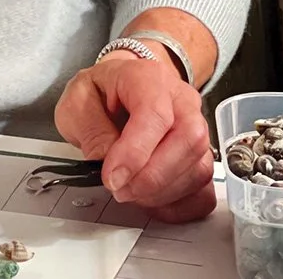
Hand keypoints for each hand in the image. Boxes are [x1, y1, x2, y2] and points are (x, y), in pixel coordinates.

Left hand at [54, 53, 214, 223]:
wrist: (118, 89)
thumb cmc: (100, 93)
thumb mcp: (77, 102)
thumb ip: (92, 132)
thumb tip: (110, 165)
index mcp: (147, 77)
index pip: (155, 113)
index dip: (135, 152)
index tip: (112, 177)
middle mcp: (181, 100)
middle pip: (189, 140)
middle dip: (153, 177)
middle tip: (121, 189)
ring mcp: (197, 128)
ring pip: (199, 168)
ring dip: (162, 193)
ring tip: (130, 192)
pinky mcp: (201, 157)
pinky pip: (205, 191)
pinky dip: (180, 206)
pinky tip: (152, 202)